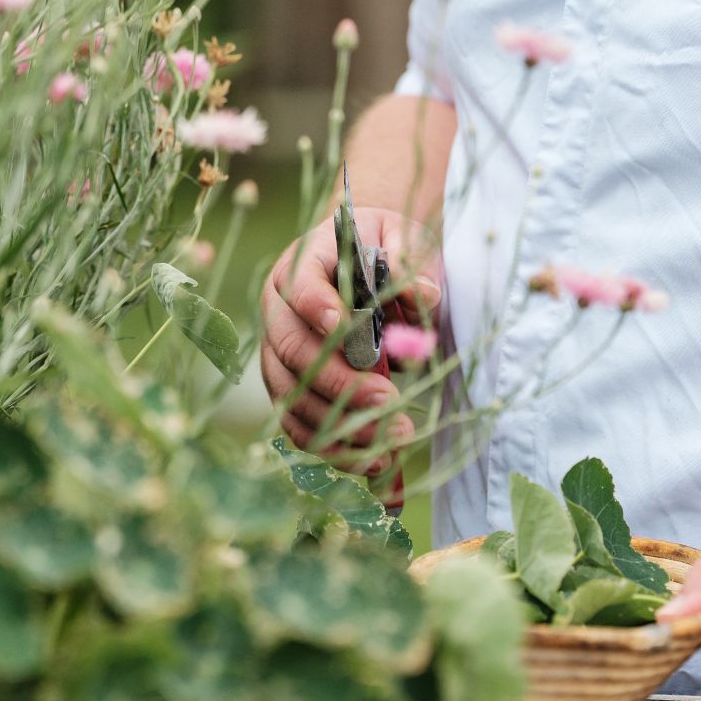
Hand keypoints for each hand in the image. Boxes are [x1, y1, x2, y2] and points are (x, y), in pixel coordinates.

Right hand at [258, 208, 439, 508]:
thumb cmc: (382, 246)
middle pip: (293, 349)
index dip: (317, 308)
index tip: (344, 327)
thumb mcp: (400, 239)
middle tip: (388, 400)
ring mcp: (277, 350)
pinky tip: (369, 462)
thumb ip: (409, 264)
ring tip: (389, 444)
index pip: (300, 285)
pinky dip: (329, 447)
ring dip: (336, 425)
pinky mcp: (287, 386)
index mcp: (303, 263)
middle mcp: (278, 308)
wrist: (364, 258)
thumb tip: (423, 293)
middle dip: (339, 382)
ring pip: (291, 394)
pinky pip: (297, 423)